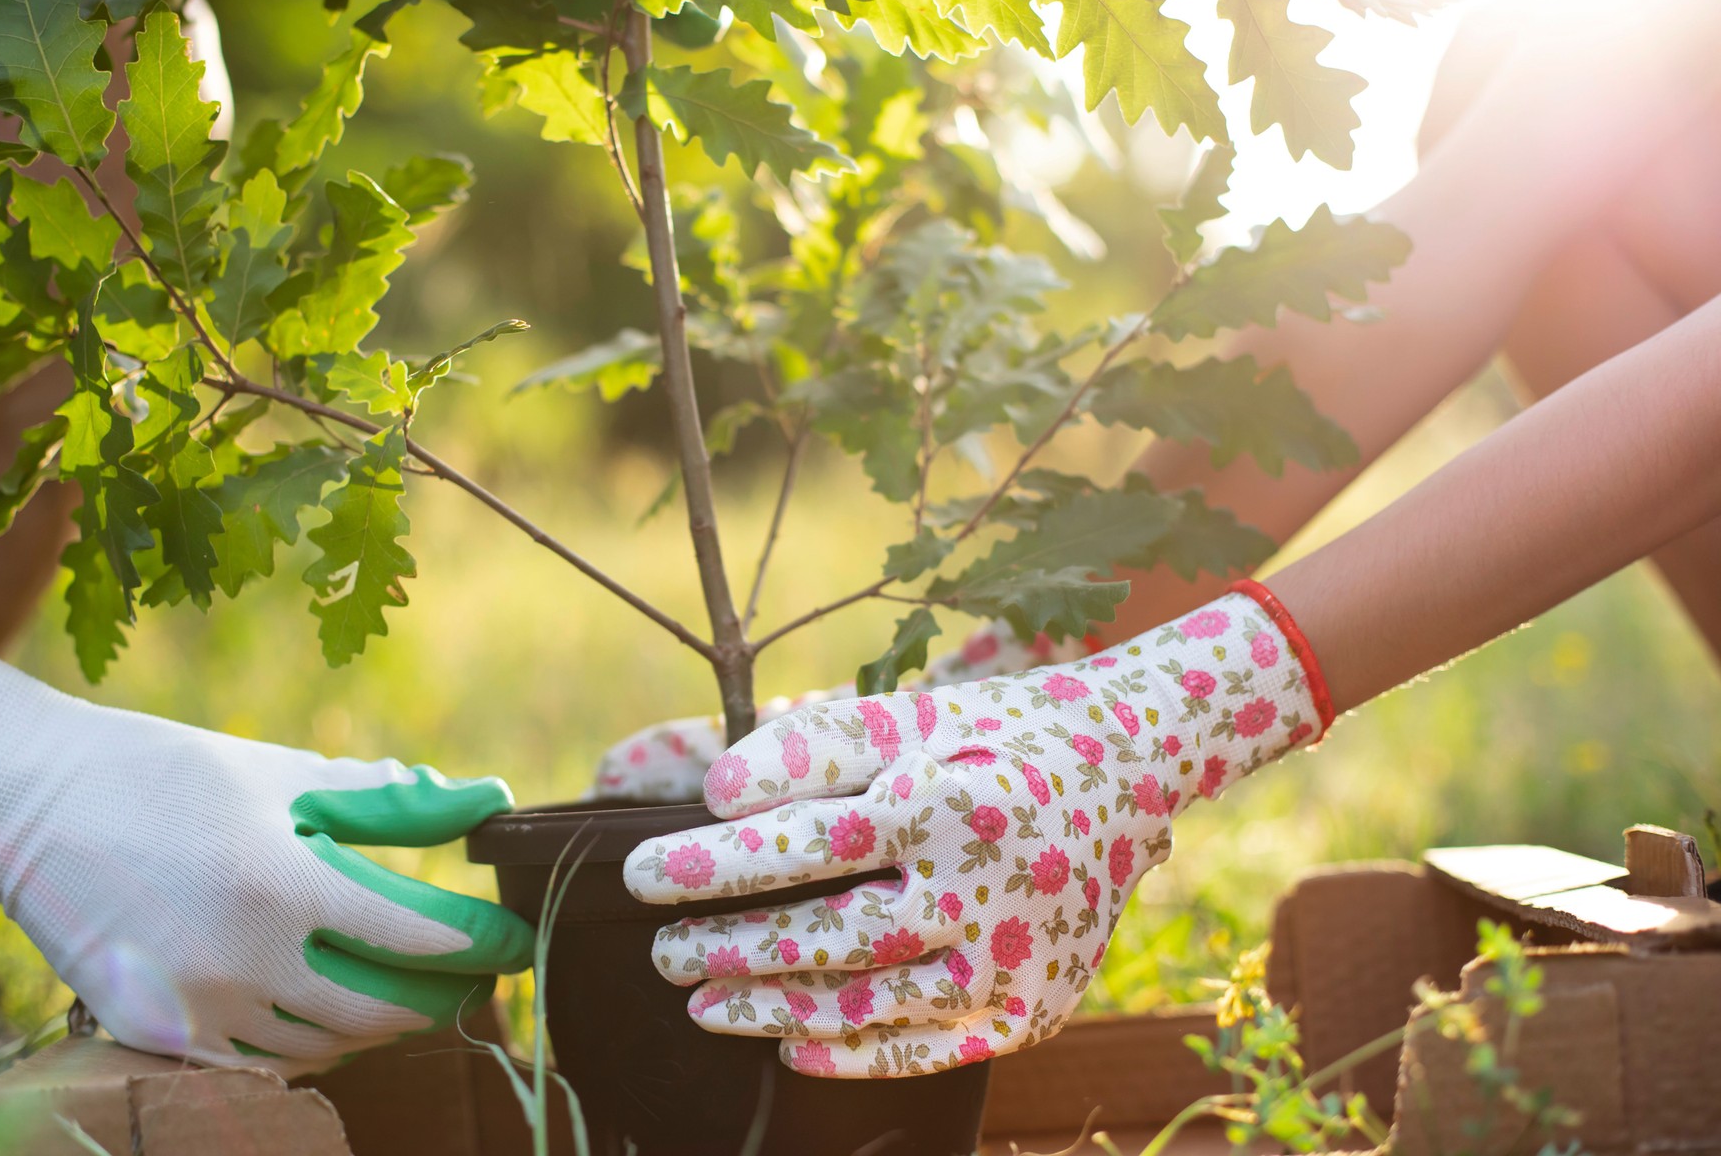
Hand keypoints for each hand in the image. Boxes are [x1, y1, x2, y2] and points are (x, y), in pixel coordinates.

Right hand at [0, 649, 533, 1074]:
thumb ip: (392, 801)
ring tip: (412, 986)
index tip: (518, 936)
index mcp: (284, 882)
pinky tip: (333, 1010)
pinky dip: (313, 1041)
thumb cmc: (172, 776)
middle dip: (446, 991)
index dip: (484, 941)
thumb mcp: (285, 775)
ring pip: (331, 1042)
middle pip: (387, 1006)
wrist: (32, 808)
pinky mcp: (160, 1037)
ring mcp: (198, 1010)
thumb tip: (488, 800)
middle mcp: (244, 959)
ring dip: (383, 1019)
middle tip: (477, 973)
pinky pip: (267, 1061)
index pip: (421, 935)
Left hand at [623, 585, 1327, 1077]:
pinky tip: (789, 1043)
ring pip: (863, 1002)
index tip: (638, 875)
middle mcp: (985, 891)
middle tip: (661, 950)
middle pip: (825, 936)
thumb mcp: (911, 716)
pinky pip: (922, 1049)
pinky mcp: (1030, 1011)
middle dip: (727, 947)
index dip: (711, 866)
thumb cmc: (992, 736)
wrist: (1130, 774)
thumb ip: (812, 745)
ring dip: (770, 1007)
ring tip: (702, 1001)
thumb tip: (715, 794)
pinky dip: (850, 1053)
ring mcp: (1011, 963)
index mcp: (948, 803)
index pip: (804, 843)